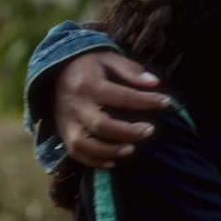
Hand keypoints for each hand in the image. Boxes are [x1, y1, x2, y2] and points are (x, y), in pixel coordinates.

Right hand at [53, 51, 170, 168]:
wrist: (54, 73)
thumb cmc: (89, 66)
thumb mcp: (108, 59)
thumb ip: (131, 71)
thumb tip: (155, 83)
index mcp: (89, 85)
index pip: (122, 96)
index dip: (146, 101)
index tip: (167, 102)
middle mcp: (77, 106)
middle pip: (102, 125)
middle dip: (128, 131)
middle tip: (151, 130)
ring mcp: (68, 124)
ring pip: (86, 144)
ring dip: (111, 150)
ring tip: (132, 149)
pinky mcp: (64, 135)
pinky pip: (77, 154)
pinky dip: (95, 161)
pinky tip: (114, 161)